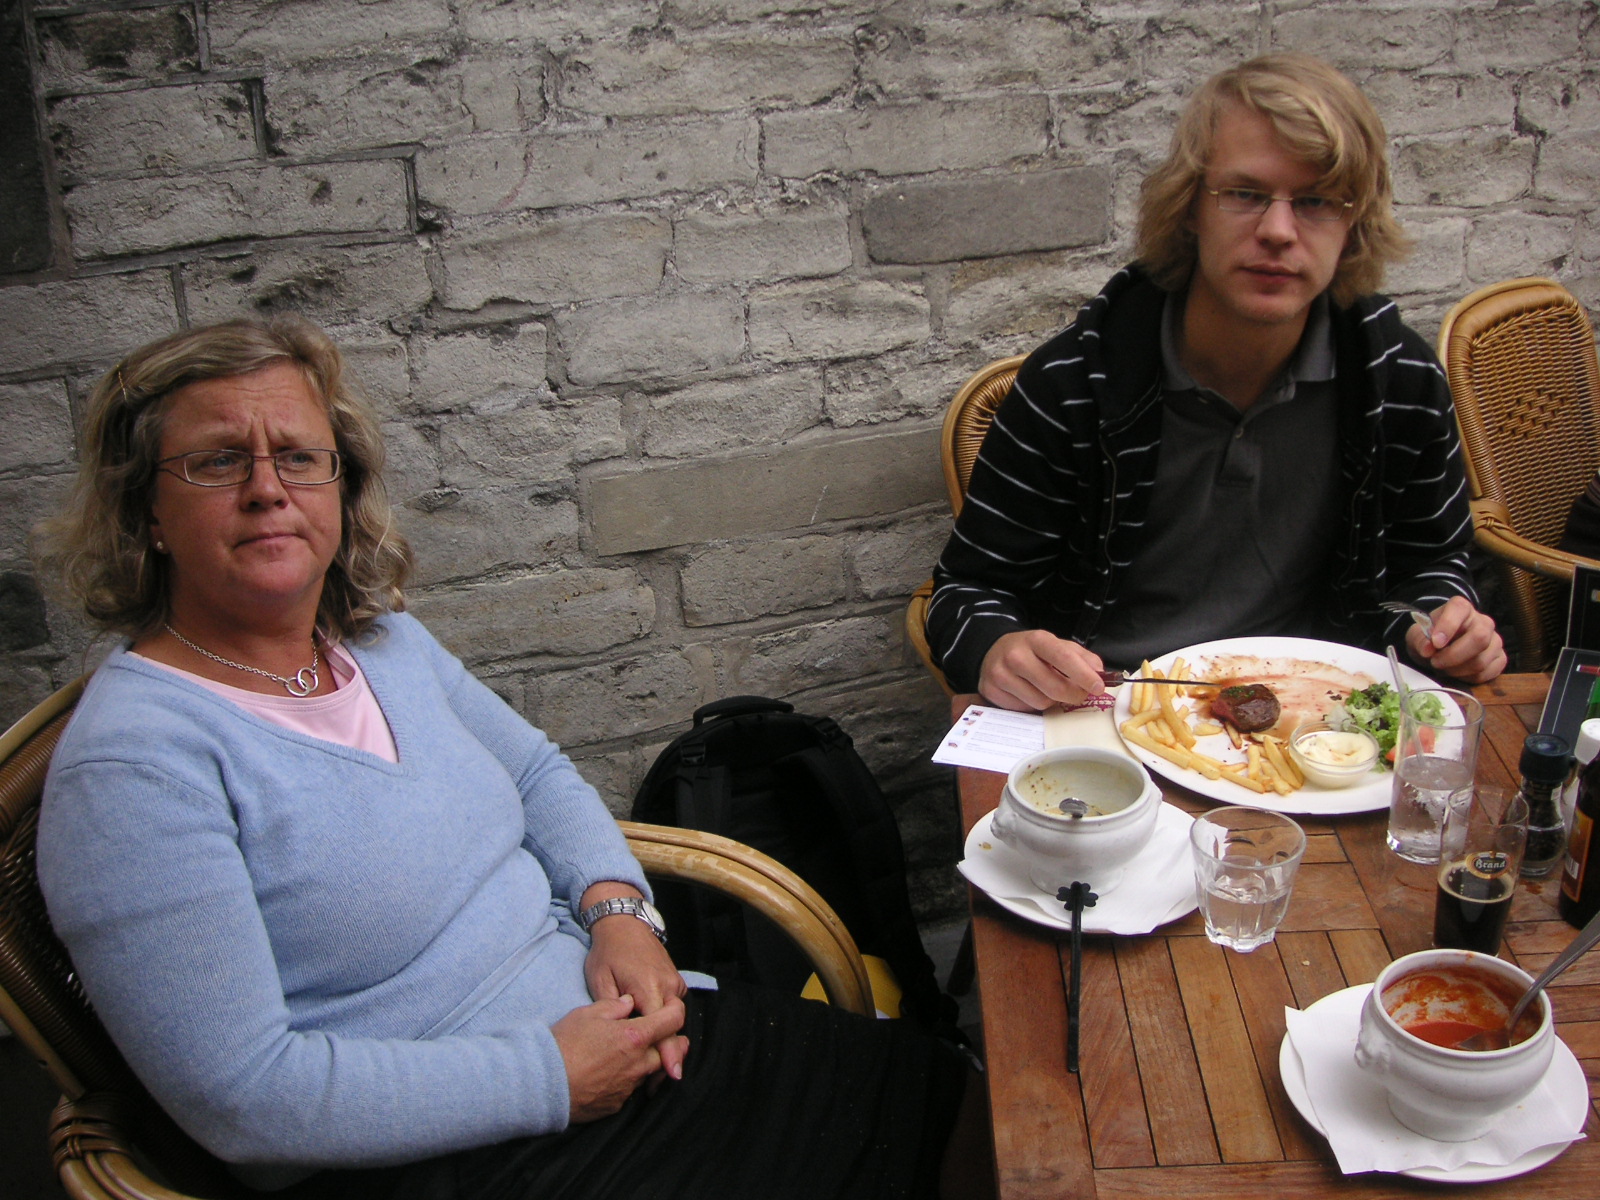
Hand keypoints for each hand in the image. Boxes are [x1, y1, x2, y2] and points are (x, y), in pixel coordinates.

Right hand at [551, 994, 687, 1122]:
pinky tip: (610, 1073)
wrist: (542, 1083)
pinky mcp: (616, 1105)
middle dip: (669, 1043)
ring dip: (646, 1062)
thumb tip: (629, 1003)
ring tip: (630, 1054)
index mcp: (635, 1037)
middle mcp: (638, 1064)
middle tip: (662, 1035)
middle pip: (668, 1053)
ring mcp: (628, 1087)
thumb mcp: (587, 1013)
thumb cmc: (564, 1044)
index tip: (672, 1009)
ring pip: (648, 1073)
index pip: (673, 1021)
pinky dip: (626, 1080)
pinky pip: (629, 1090)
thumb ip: (614, 1006)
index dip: (676, 1011)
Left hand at [584, 912, 688, 1079]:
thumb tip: (620, 1034)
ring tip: (656, 1067)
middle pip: (675, 1026)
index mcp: (647, 986)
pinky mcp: (675, 980)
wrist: (624, 923)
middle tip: (658, 1082)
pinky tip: (657, 1039)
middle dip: (670, 1054)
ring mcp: (674, 981)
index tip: (671, 1074)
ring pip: (677, 1018)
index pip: (662, 1026)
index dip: (667, 1052)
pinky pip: (675, 1006)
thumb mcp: (601, 980)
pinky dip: (669, 1024)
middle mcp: (667, 984)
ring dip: (669, 1040)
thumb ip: (612, 1008)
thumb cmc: (608, 953)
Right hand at [978, 630, 1105, 711]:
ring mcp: (1000, 674)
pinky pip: (1024, 709)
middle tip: (1079, 695)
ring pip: (1040, 702)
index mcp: (1036, 639)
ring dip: (1051, 701)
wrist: (994, 651)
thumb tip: (1099, 672)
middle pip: (1054, 687)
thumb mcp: (1055, 645)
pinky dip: (1032, 705)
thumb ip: (1080, 657)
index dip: (1084, 675)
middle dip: (1073, 695)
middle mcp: (1015, 655)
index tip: (1098, 687)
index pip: (1063, 658)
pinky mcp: (991, 691)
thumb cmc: (1031, 651)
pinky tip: (1029, 693)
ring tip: (1047, 689)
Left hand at [1404, 596, 1506, 684]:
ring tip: (1444, 667)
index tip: (1435, 643)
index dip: (1448, 625)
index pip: (1459, 608)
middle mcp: (1483, 621)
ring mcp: (1495, 640)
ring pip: (1482, 660)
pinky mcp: (1500, 658)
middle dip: (1454, 656)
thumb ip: (1420, 640)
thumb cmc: (1430, 639)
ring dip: (1457, 670)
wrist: (1439, 649)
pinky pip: (1488, 673)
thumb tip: (1428, 650)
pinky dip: (1468, 678)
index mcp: (1461, 608)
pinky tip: (1457, 673)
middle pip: (1480, 638)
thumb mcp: (1417, 636)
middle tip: (1435, 662)